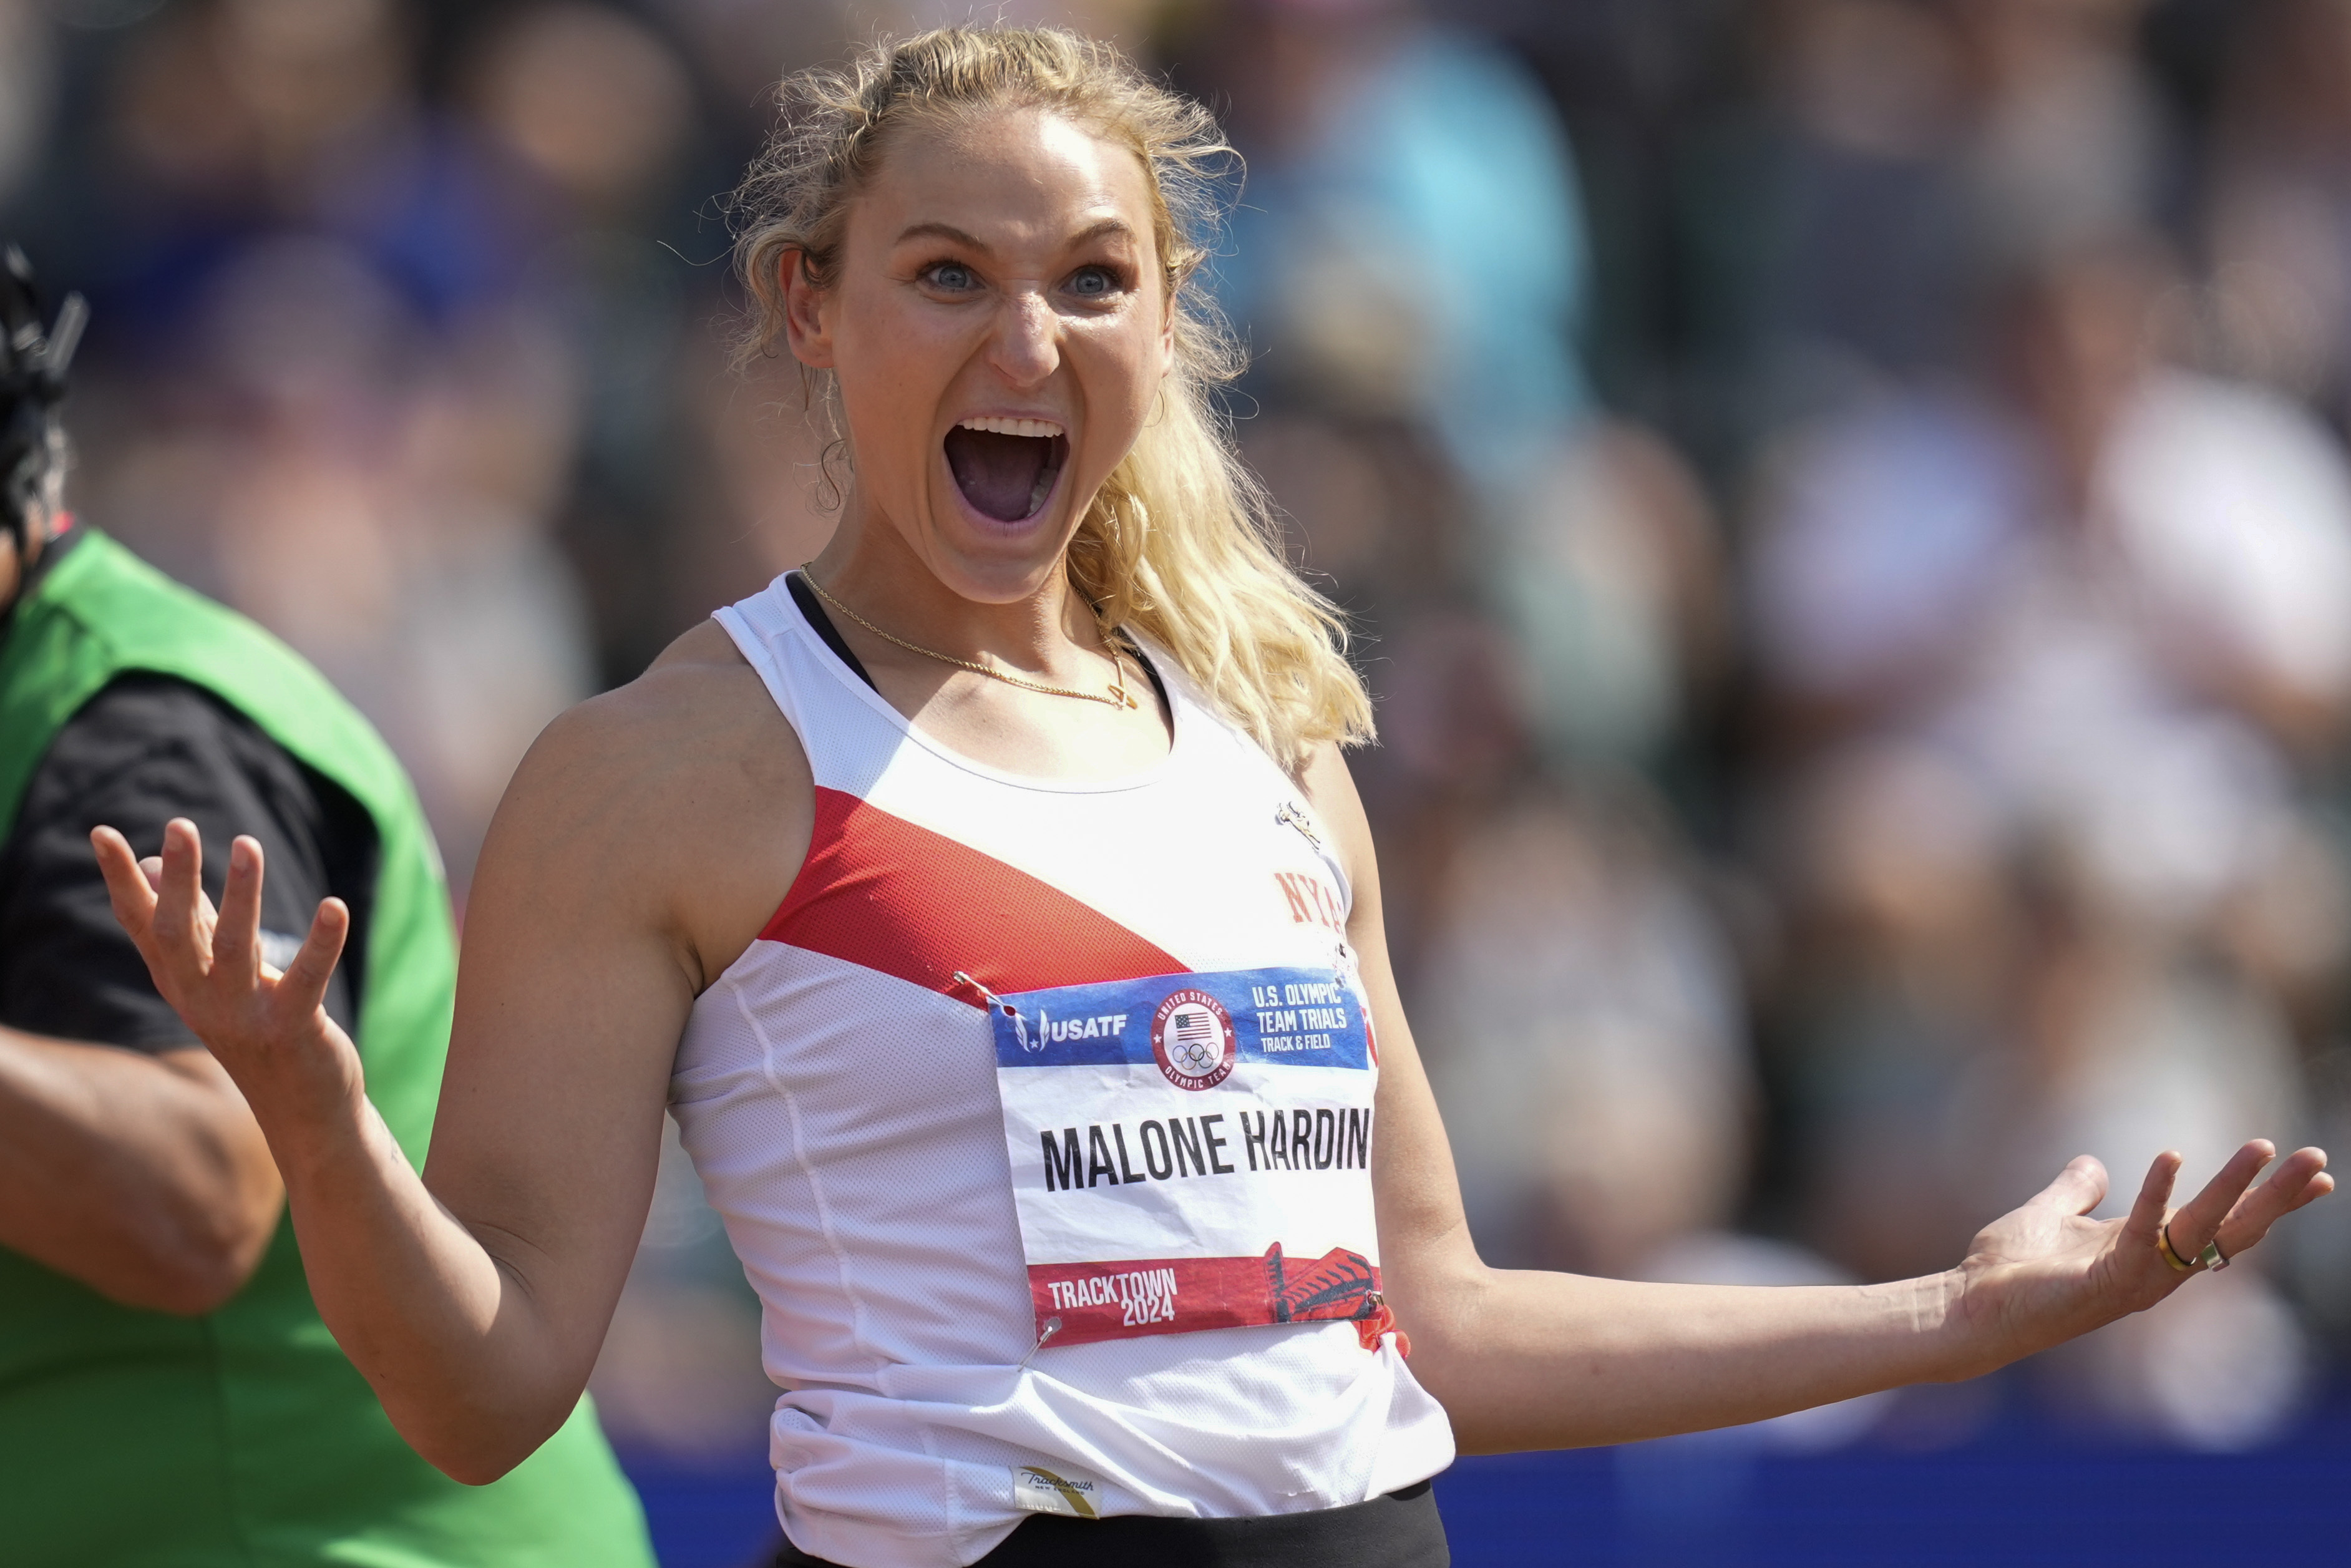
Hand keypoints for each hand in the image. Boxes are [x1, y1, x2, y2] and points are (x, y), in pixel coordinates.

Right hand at [91, 819, 364, 1132]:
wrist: (300, 1109)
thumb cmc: (256, 1028)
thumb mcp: (215, 974)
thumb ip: (190, 919)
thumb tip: (150, 863)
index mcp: (179, 980)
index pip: (141, 923)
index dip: (120, 879)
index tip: (101, 831)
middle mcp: (201, 998)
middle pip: (178, 932)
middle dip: (177, 879)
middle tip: (179, 827)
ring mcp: (244, 1016)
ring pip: (236, 949)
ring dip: (242, 896)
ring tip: (247, 845)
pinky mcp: (292, 1029)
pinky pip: (306, 980)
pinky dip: (321, 943)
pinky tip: (336, 906)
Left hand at [1950, 1141, 2332, 1373]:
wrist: (1967, 1306)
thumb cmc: (2007, 1271)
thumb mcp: (2050, 1214)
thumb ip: (2076, 1189)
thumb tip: (2095, 1163)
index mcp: (2147, 1249)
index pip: (2220, 1223)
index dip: (2264, 1199)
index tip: (2315, 1175)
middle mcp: (2152, 1268)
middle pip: (2230, 1230)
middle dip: (2276, 1197)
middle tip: (2320, 1160)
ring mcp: (2134, 1279)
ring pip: (2201, 1231)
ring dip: (2234, 1188)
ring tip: (2265, 1147)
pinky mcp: (2105, 1283)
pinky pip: (2142, 1235)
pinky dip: (2156, 1196)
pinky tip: (2172, 1156)